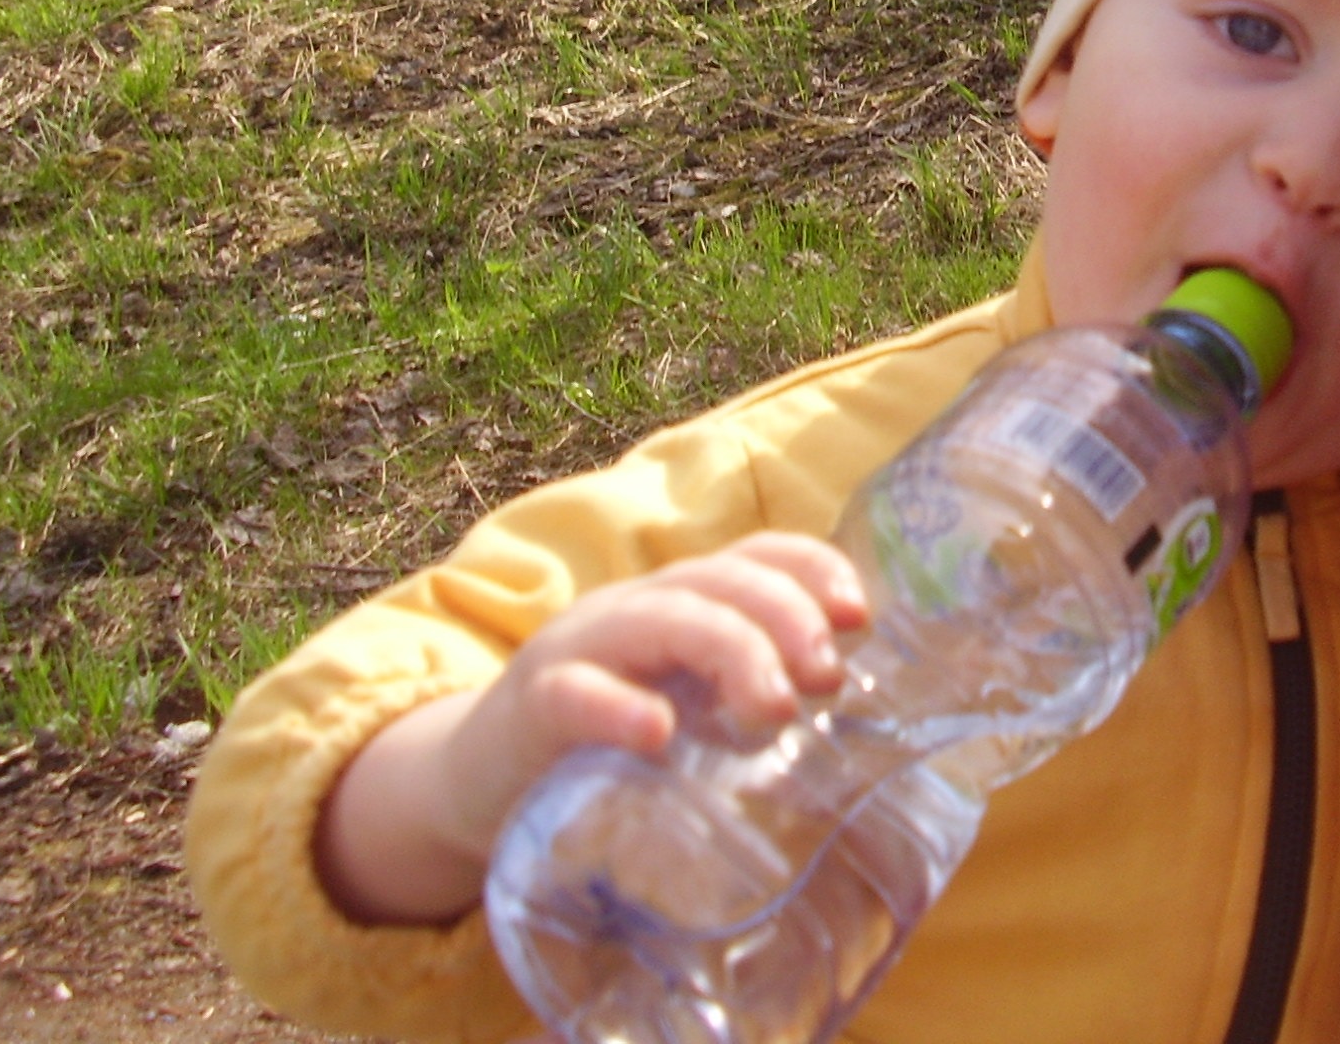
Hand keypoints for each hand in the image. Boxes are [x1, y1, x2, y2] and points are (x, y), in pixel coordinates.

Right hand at [314, 531, 867, 924]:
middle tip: (826, 680)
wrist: (480, 782)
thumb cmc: (611, 744)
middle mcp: (638, 609)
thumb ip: (749, 704)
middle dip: (787, 617)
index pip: (757, 556)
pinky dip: (618, 709)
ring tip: (774, 709)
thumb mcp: (690, 711)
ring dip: (730, 653)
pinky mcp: (532, 708)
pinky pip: (573, 694)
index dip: (814, 570)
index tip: (859, 617)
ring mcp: (581, 649)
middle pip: (721, 581)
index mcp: (684, 603)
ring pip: (661, 618)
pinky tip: (659, 735)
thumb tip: (858, 729)